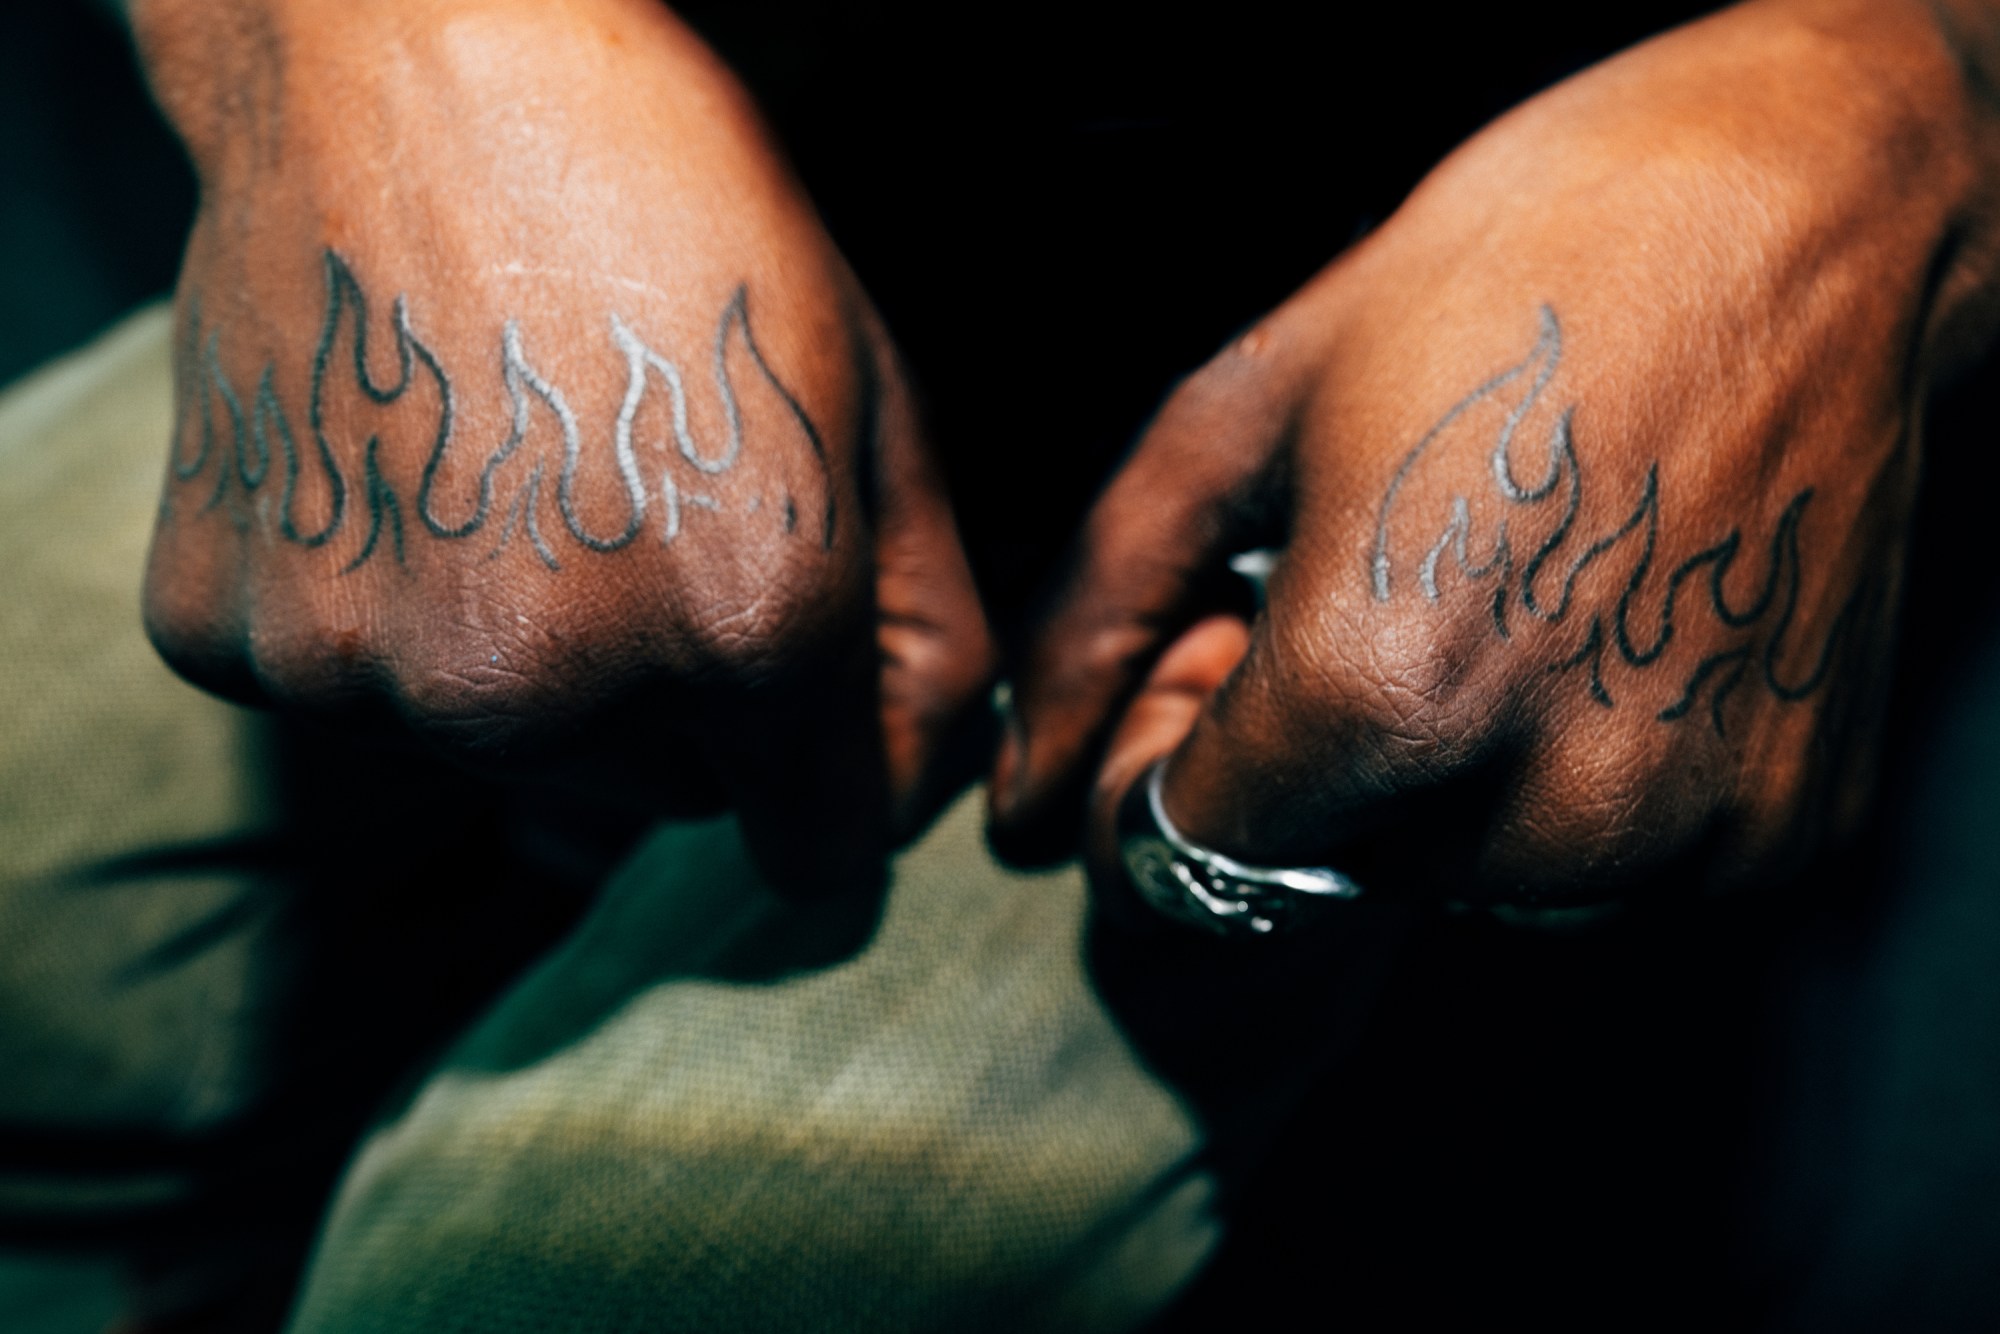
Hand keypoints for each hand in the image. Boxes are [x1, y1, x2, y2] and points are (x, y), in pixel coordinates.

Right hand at [133, 0, 991, 885]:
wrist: (404, 57)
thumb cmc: (671, 213)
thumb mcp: (870, 408)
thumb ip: (926, 634)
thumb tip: (906, 799)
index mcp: (747, 622)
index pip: (818, 856)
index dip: (828, 792)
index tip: (803, 727)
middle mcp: (547, 684)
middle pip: (669, 804)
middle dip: (685, 704)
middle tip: (643, 516)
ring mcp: (365, 667)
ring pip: (514, 763)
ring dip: (537, 673)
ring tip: (519, 483)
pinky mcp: (227, 636)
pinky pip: (358, 698)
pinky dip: (384, 622)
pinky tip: (402, 478)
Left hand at [993, 0, 1999, 908]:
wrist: (1802, 212)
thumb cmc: (1511, 273)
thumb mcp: (1246, 411)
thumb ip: (1101, 621)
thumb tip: (1017, 809)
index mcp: (1390, 691)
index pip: (1197, 866)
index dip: (1183, 771)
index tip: (1230, 676)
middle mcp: (1546, 801)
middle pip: (1335, 881)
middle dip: (1320, 778)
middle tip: (1390, 605)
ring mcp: (1683, 828)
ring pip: (1472, 888)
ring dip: (1456, 789)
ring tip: (1508, 604)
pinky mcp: (1786, 831)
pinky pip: (1615, 874)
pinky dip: (1585, 784)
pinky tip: (1607, 634)